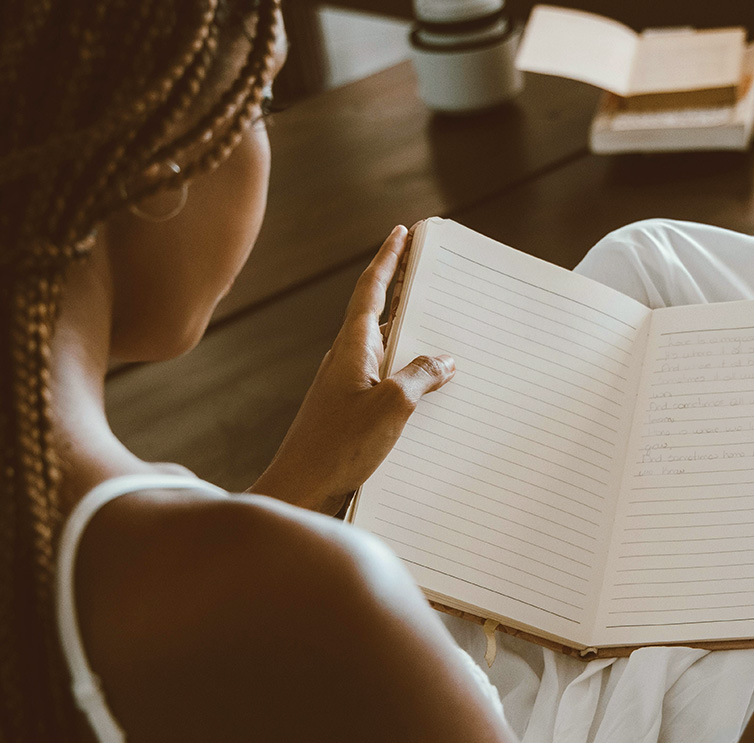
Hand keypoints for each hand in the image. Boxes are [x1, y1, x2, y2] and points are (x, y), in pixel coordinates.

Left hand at [251, 225, 454, 513]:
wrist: (299, 491)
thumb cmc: (339, 448)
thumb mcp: (393, 406)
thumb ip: (422, 376)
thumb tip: (446, 359)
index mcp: (352, 347)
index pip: (372, 289)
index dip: (388, 258)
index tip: (402, 232)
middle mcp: (346, 360)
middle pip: (377, 311)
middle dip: (401, 287)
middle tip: (425, 265)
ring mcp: (345, 386)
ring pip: (383, 347)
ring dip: (408, 330)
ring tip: (438, 321)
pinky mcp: (350, 412)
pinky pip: (385, 378)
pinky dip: (406, 368)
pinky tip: (427, 383)